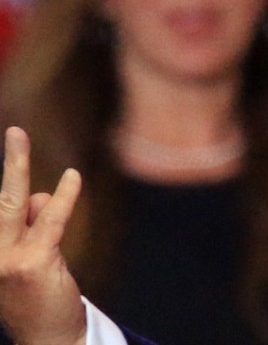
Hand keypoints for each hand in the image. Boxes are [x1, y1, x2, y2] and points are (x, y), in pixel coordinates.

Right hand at [0, 127, 85, 344]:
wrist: (45, 341)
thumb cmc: (34, 295)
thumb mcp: (25, 256)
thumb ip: (29, 223)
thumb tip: (43, 195)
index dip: (8, 180)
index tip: (12, 146)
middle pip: (1, 200)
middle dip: (12, 161)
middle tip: (16, 130)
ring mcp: (5, 261)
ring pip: (20, 204)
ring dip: (38, 194)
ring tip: (28, 179)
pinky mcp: (32, 264)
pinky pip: (52, 220)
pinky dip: (66, 197)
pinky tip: (74, 178)